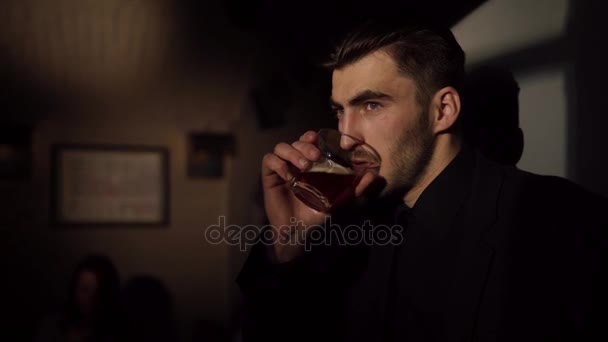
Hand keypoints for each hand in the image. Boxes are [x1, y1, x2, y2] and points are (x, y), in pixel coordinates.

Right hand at [261, 131, 377, 261]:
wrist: (298, 233)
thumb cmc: (317, 216)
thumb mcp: (339, 201)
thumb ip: (355, 189)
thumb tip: (373, 176)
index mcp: (311, 164)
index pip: (309, 141)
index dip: (312, 137)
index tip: (319, 140)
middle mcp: (295, 163)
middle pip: (296, 141)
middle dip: (305, 145)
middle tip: (315, 156)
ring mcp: (282, 169)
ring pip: (281, 147)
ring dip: (293, 152)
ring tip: (303, 166)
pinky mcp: (270, 177)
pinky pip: (269, 160)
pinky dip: (278, 163)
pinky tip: (288, 175)